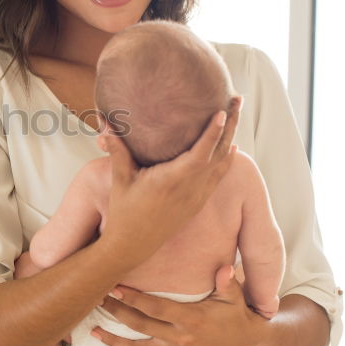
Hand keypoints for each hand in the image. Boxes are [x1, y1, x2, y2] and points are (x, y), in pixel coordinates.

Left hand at [92, 265, 267, 345]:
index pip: (156, 308)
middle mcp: (181, 339)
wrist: (243, 341)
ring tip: (94, 331)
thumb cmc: (234, 312)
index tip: (114, 287)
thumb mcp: (233, 295)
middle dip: (117, 312)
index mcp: (192, 319)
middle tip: (97, 299)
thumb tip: (225, 268)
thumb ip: (226, 281)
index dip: (134, 299)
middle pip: (141, 326)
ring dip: (114, 341)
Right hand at [96, 96, 242, 261]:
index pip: (199, 153)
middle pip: (220, 153)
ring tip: (237, 115)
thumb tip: (107, 122)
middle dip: (231, 125)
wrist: (132, 246)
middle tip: (238, 99)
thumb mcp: (119, 179)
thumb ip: (117, 149)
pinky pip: (219, 176)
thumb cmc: (123, 212)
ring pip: (223, 163)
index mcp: (171, 180)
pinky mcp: (197, 202)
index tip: (222, 111)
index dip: (213, 132)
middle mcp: (189, 189)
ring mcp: (196, 196)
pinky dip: (227, 159)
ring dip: (232, 138)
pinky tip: (231, 147)